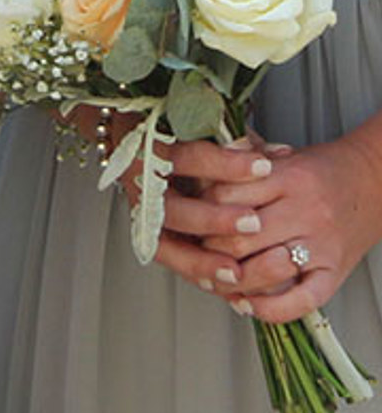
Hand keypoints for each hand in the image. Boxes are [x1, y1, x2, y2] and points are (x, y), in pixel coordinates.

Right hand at [70, 108, 274, 293]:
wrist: (132, 143)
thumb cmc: (172, 133)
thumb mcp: (201, 129)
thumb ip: (237, 143)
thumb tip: (280, 155)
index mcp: (152, 150)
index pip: (189, 157)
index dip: (225, 163)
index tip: (264, 166)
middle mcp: (142, 185)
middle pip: (173, 209)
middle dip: (213, 219)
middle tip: (252, 224)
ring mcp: (143, 213)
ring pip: (165, 243)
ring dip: (201, 259)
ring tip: (236, 271)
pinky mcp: (149, 234)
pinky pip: (170, 260)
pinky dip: (195, 272)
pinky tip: (221, 283)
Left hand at [202, 136, 381, 321]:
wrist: (377, 180)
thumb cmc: (318, 172)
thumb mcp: (278, 156)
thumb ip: (238, 163)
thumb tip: (194, 169)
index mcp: (288, 177)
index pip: (225, 197)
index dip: (200, 209)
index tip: (193, 215)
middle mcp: (305, 211)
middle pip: (237, 238)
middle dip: (208, 248)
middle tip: (198, 249)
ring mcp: (321, 245)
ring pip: (262, 270)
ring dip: (230, 280)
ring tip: (217, 275)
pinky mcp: (334, 273)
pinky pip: (299, 302)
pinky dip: (267, 309)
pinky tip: (246, 304)